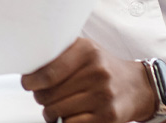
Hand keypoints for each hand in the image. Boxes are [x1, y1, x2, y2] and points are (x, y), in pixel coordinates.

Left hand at [21, 38, 154, 122]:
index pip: (47, 71)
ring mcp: (104, 95)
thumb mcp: (85, 51)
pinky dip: (65, 122)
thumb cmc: (102, 68)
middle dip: (40, 98)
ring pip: (57, 111)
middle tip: (44, 96)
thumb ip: (59, 54)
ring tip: (55, 107)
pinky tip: (69, 116)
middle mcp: (97, 71)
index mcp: (87, 51)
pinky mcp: (108, 116)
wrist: (137, 87)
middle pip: (49, 94)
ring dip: (50, 113)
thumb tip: (28, 66)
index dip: (31, 81)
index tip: (28, 83)